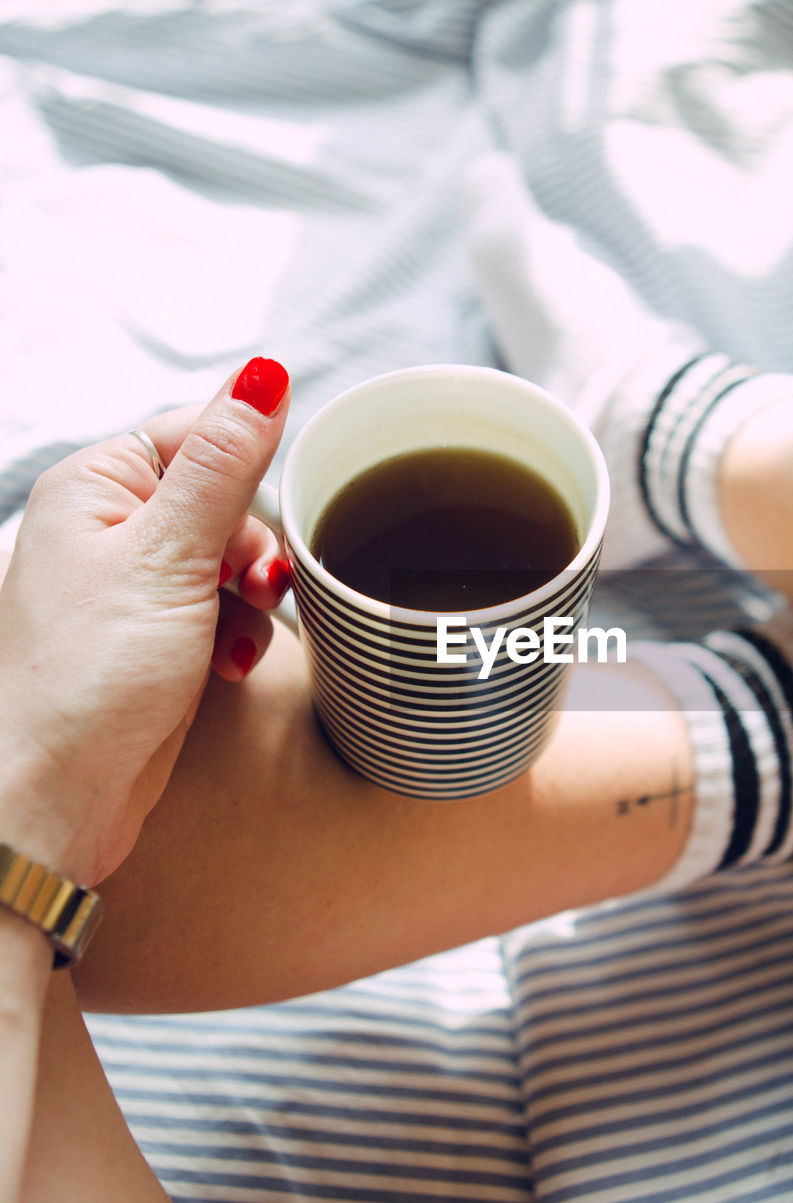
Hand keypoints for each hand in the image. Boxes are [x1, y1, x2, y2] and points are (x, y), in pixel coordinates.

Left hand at [0, 359, 290, 885]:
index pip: (199, 434)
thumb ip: (224, 464)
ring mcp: (135, 586)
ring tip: (241, 635)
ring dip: (253, 597)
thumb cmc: (90, 676)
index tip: (287, 498)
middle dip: (254, 547)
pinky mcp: (158, 636)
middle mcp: (112, 529)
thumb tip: (263, 375)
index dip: (249, 467)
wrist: (60, 794)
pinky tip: (232, 664)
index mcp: (98, 487)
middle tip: (257, 585)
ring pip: (232, 560)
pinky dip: (240, 634)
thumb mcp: (170, 556)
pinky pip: (223, 610)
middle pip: (224, 501)